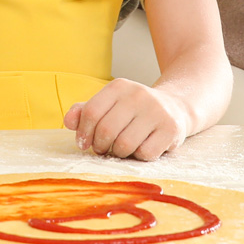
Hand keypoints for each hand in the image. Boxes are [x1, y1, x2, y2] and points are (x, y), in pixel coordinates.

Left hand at [65, 80, 189, 160]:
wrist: (176, 107)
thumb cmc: (133, 111)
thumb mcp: (109, 105)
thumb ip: (85, 112)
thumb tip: (68, 122)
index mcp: (119, 86)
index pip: (91, 112)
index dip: (83, 133)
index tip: (84, 144)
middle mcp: (138, 95)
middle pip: (106, 130)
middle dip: (100, 146)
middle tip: (104, 149)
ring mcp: (157, 111)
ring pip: (125, 145)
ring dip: (119, 153)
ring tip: (122, 148)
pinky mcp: (171, 128)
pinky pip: (145, 154)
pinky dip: (139, 157)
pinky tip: (142, 148)